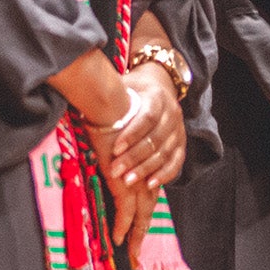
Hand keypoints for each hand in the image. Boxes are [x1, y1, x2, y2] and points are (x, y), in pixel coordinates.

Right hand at [82, 83, 176, 253]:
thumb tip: (111, 166)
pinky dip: (121, 225)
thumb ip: (119, 158)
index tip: (138, 232)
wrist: (112, 105)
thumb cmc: (113, 119)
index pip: (149, 195)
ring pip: (140, 213)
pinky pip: (124, 208)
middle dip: (141, 233)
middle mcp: (145, 172)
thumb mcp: (120, 142)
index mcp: (146, 165)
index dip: (144, 215)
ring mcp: (137, 176)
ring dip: (133, 235)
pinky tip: (116, 239)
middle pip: (148, 209)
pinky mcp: (124, 178)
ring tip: (130, 253)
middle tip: (137, 256)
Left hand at [111, 64, 185, 192]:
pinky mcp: (181, 143)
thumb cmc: (134, 90)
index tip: (114, 149)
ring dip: (146, 169)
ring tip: (128, 181)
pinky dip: (165, 174)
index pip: (148, 117)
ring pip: (165, 152)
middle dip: (135, 158)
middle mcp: (172, 113)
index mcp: (158, 97)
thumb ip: (110, 93)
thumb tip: (87, 96)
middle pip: (156, 139)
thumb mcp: (124, 85)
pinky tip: (151, 184)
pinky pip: (177, 161)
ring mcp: (179, 129)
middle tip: (116, 172)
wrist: (160, 86)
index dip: (132, 135)